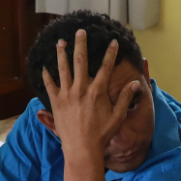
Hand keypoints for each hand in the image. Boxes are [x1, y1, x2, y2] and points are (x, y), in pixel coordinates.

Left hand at [44, 30, 141, 170]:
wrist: (82, 149)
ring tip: (60, 42)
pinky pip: (50, 85)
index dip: (111, 53)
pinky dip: (47, 75)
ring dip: (61, 53)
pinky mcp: (56, 103)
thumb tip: (135, 84)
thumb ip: (126, 99)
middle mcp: (81, 89)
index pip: (106, 67)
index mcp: (98, 91)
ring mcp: (67, 94)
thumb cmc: (102, 134)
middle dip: (81, 44)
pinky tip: (44, 67)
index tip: (113, 42)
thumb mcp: (118, 117)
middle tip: (80, 31)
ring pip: (63, 68)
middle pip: (81, 60)